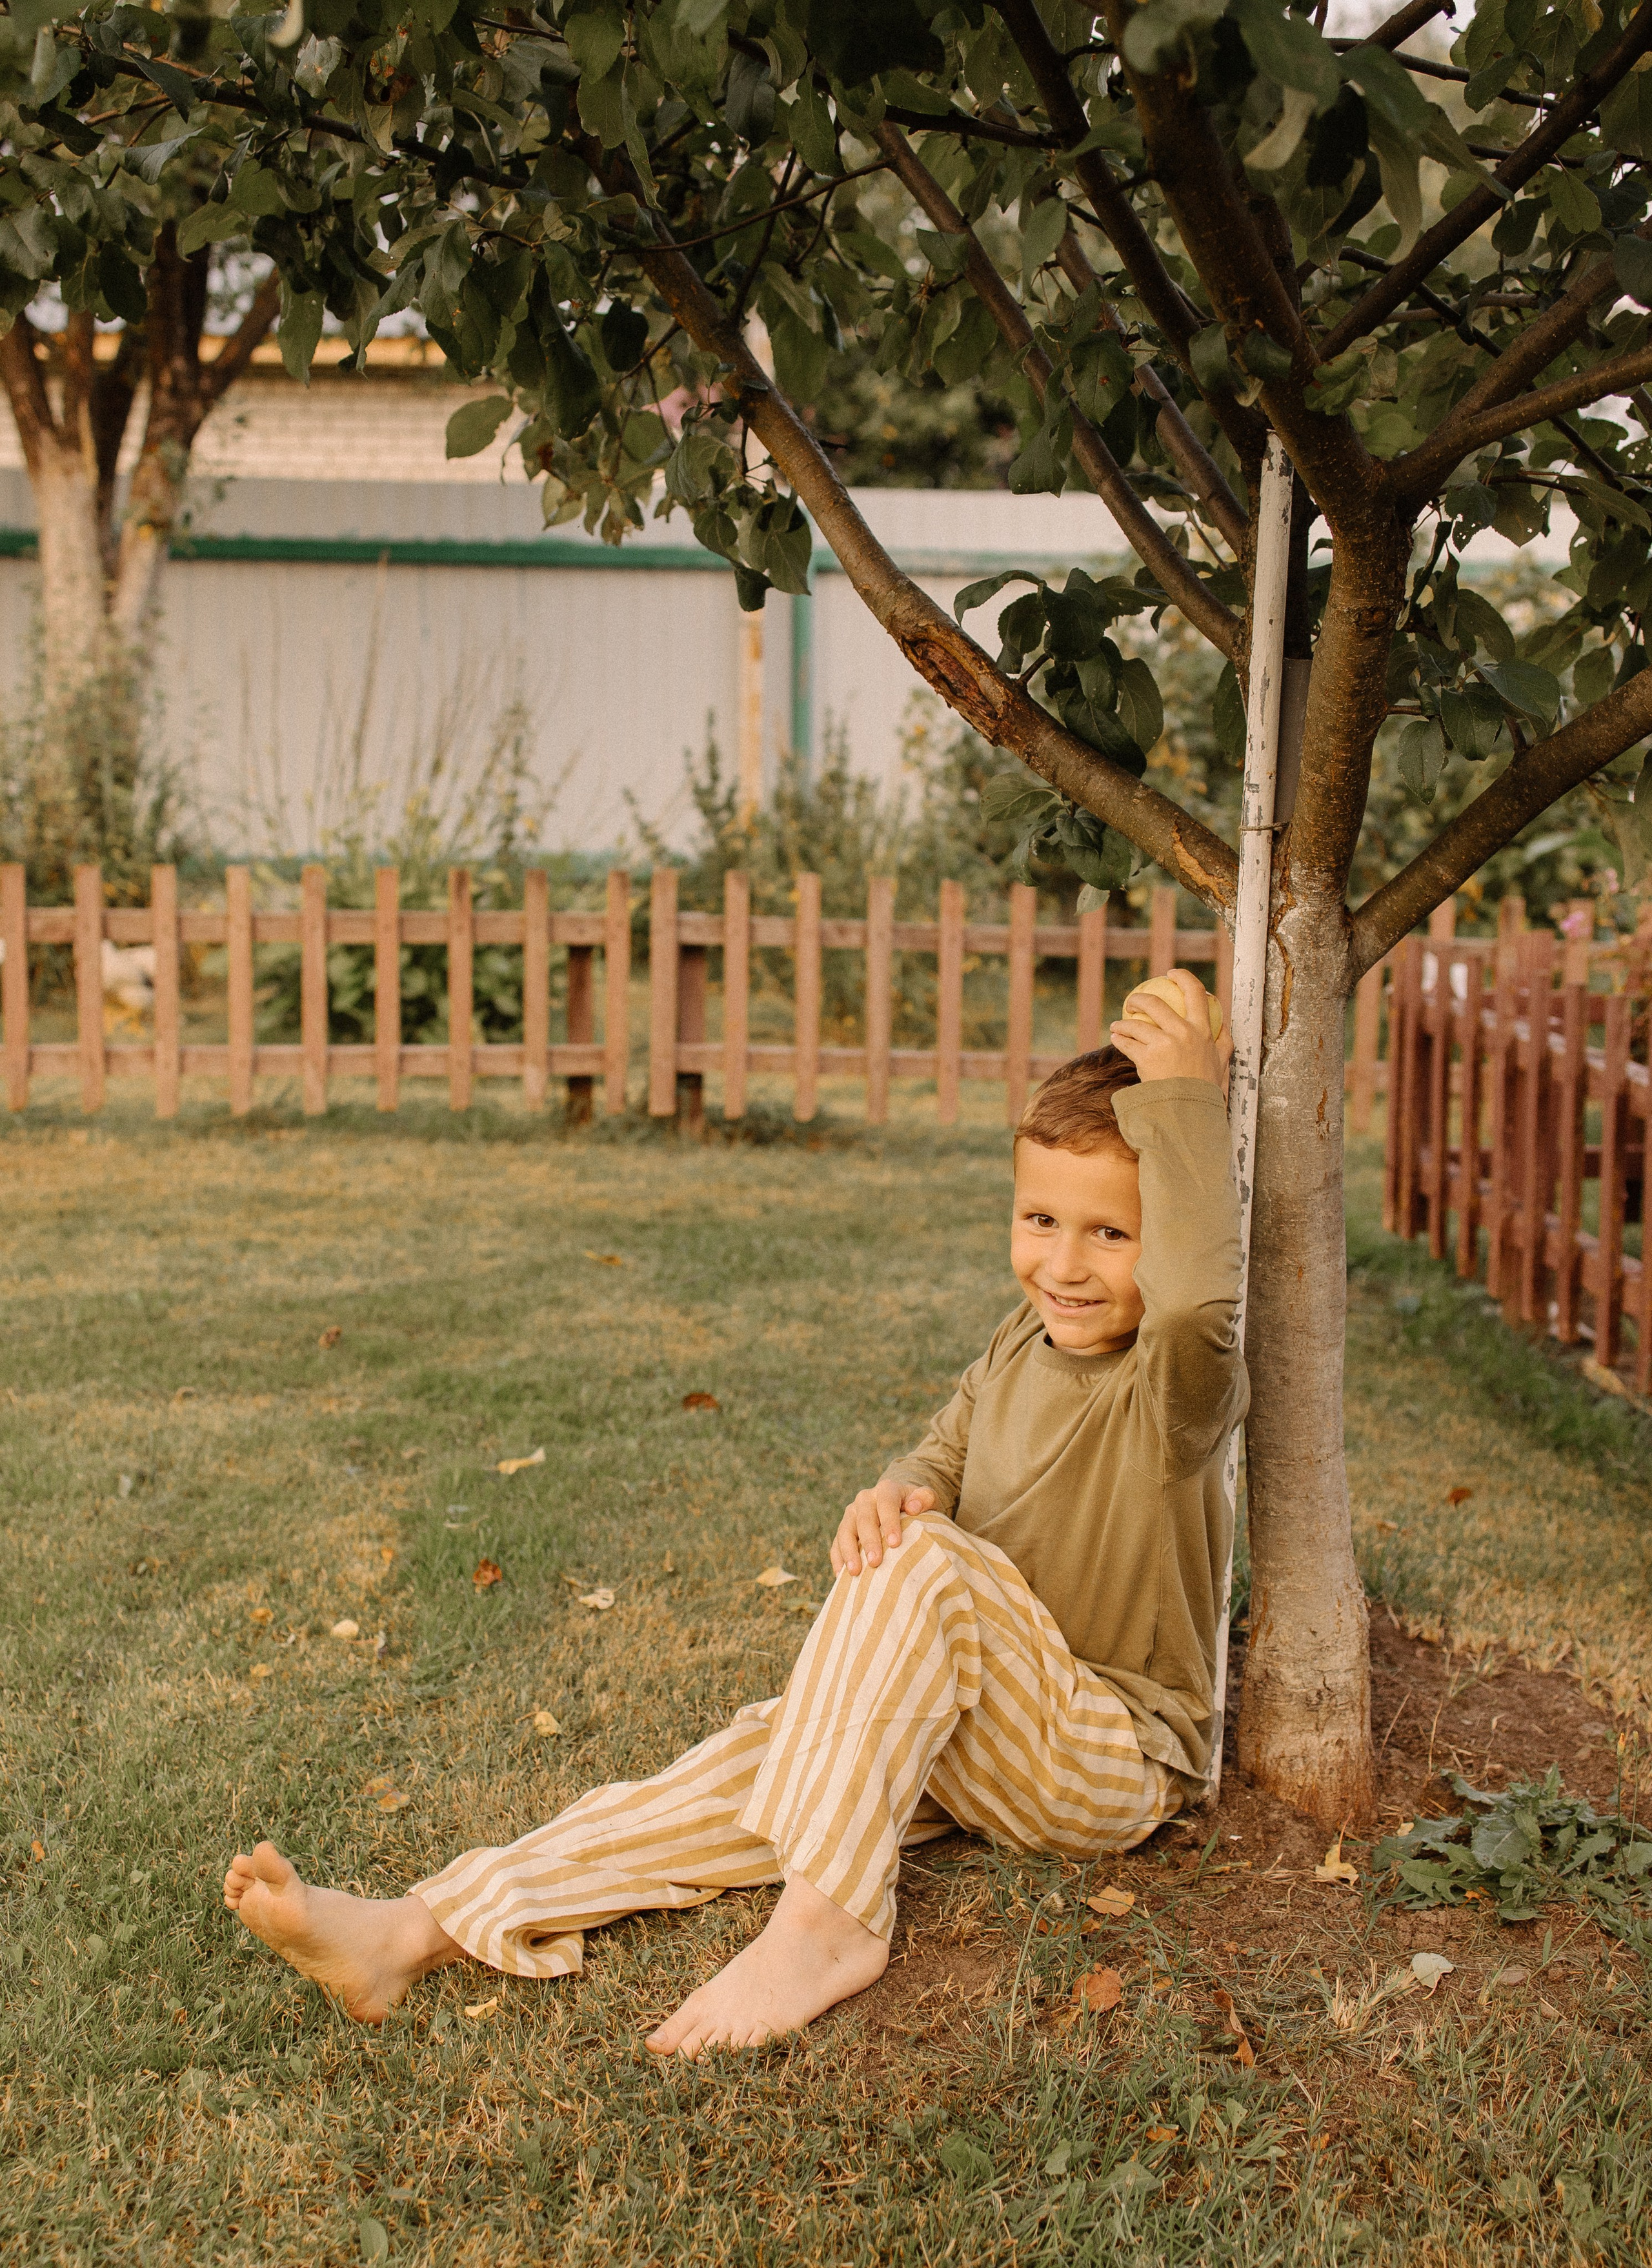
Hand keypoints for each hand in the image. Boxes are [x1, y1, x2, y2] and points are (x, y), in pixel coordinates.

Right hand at [830, 1481, 935, 1575]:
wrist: (899, 1505)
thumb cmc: (916, 1507)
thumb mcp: (926, 1499)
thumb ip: (926, 1498)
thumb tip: (913, 1507)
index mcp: (886, 1490)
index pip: (886, 1503)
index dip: (890, 1522)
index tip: (895, 1543)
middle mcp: (865, 1499)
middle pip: (864, 1519)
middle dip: (869, 1541)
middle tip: (875, 1562)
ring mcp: (851, 1514)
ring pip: (845, 1531)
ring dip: (849, 1552)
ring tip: (855, 1572)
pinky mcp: (843, 1529)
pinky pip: (836, 1544)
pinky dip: (838, 1559)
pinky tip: (841, 1576)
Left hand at [1110, 968, 1232, 1097]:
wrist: (1190, 1113)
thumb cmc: (1205, 1090)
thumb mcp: (1221, 1065)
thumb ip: (1223, 1044)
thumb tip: (1225, 1028)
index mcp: (1204, 1031)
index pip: (1196, 993)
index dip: (1183, 977)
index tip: (1171, 974)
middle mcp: (1184, 1033)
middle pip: (1156, 1003)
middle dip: (1139, 998)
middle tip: (1132, 1002)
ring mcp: (1165, 1044)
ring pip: (1136, 1024)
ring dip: (1122, 1024)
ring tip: (1117, 1027)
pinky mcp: (1147, 1057)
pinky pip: (1127, 1042)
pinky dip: (1119, 1039)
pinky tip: (1116, 1038)